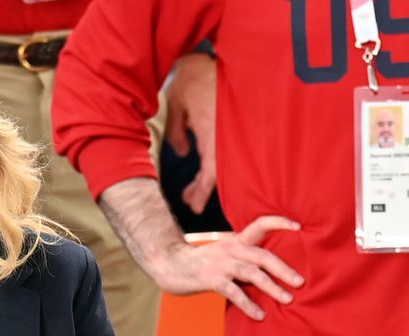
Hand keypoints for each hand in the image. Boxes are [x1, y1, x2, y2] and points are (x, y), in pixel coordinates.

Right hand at [147, 216, 303, 320]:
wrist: (169, 264)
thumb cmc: (204, 263)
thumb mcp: (226, 254)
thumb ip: (246, 259)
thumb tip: (274, 272)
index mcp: (236, 240)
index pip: (260, 224)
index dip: (279, 222)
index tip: (299, 226)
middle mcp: (231, 249)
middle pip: (262, 255)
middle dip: (283, 268)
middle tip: (301, 282)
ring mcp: (220, 264)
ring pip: (251, 273)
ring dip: (271, 286)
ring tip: (287, 299)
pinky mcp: (211, 279)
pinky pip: (233, 292)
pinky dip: (248, 304)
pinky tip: (260, 315)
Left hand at [164, 52, 218, 214]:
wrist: (214, 57)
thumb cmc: (193, 79)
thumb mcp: (175, 105)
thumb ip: (176, 132)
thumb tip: (183, 153)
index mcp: (211, 134)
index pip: (210, 173)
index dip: (202, 192)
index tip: (192, 206)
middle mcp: (224, 137)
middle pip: (218, 173)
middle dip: (203, 190)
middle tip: (190, 202)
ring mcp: (230, 132)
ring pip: (222, 163)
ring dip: (208, 177)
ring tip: (193, 189)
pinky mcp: (232, 127)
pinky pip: (225, 150)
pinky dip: (215, 161)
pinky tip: (205, 166)